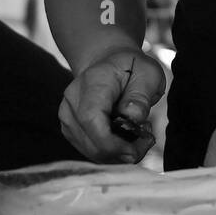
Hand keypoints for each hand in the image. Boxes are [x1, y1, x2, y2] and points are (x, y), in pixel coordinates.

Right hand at [59, 46, 165, 163]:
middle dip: (122, 151)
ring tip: (138, 133)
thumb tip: (133, 118)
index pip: (91, 119)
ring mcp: (68, 116)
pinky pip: (92, 151)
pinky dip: (112, 152)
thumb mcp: (147, 74)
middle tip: (147, 139)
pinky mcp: (71, 129)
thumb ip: (140, 97)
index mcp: (92, 82)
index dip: (111, 142)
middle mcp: (73, 100)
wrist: (108, 61)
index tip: (135, 149)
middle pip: (91, 141)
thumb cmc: (131, 68)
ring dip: (119, 153)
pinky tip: (125, 137)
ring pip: (91, 151)